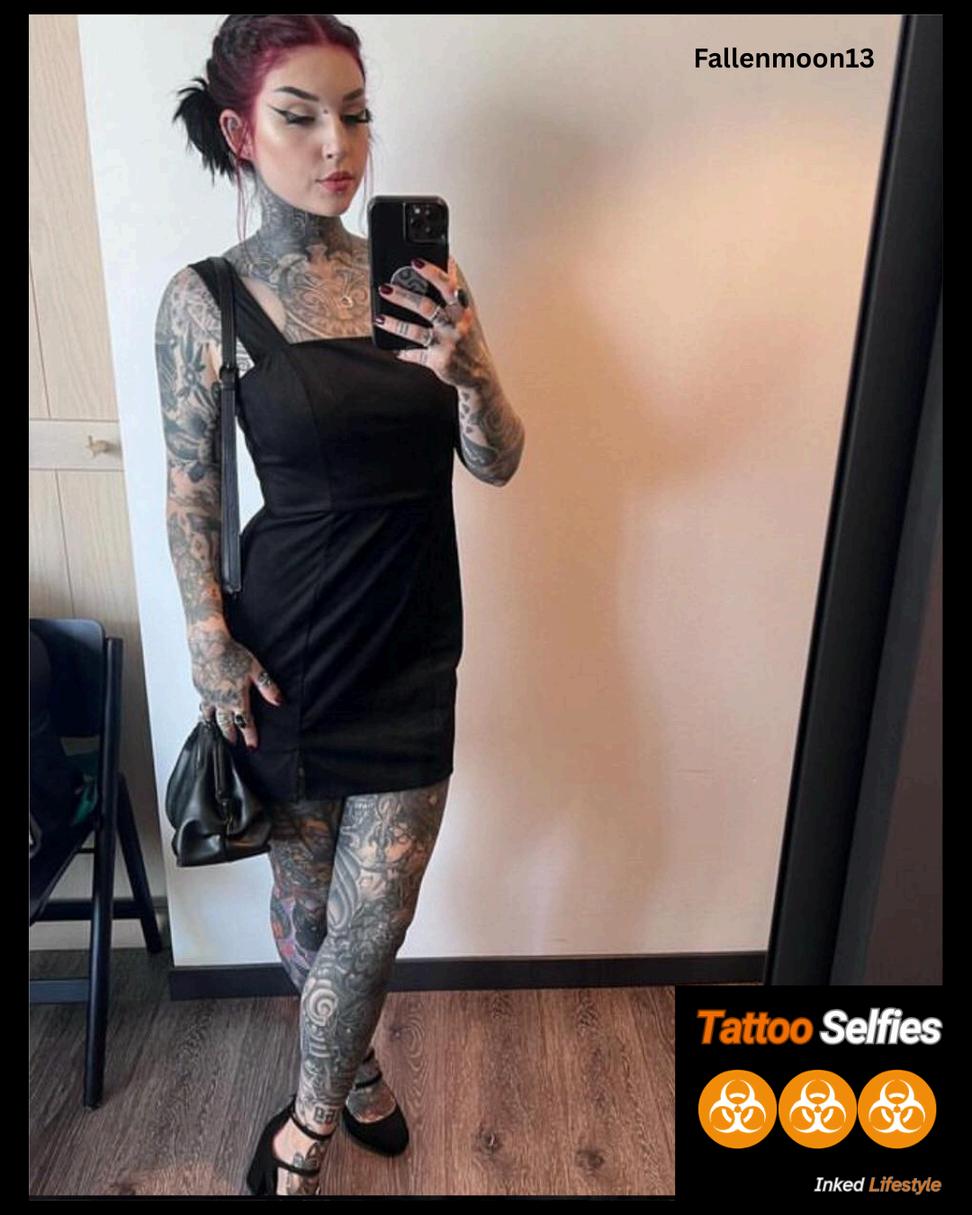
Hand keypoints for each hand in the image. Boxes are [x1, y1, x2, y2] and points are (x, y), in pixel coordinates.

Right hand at [188, 623, 283, 748]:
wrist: (209, 645)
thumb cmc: (233, 654)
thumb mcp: (256, 670)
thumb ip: (268, 688)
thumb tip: (279, 702)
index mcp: (236, 699)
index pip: (245, 723)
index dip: (250, 736)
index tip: (253, 746)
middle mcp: (221, 702)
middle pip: (226, 724)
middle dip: (230, 736)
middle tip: (232, 744)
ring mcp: (208, 696)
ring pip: (210, 717)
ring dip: (214, 726)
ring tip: (215, 733)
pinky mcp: (199, 688)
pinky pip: (202, 704)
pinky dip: (204, 711)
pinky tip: (206, 710)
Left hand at [376, 254, 492, 389]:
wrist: (479, 372)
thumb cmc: (469, 338)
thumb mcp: (467, 312)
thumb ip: (455, 290)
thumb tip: (449, 260)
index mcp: (463, 310)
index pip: (447, 286)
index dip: (432, 273)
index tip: (415, 262)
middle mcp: (455, 325)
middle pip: (426, 307)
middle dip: (403, 296)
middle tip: (385, 288)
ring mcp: (446, 344)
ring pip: (416, 332)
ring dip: (396, 325)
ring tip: (379, 318)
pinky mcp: (438, 361)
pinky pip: (417, 355)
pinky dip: (405, 352)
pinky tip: (395, 349)